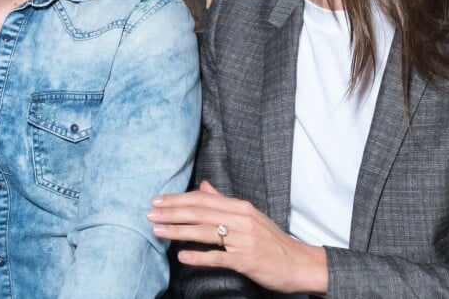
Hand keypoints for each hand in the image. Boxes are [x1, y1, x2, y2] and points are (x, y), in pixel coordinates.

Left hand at [147, 181, 327, 294]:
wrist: (299, 263)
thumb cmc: (270, 239)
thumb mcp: (249, 215)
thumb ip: (223, 200)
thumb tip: (203, 186)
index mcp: (239, 206)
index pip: (202, 198)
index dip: (178, 199)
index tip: (158, 200)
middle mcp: (241, 218)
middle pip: (200, 212)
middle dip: (172, 212)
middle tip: (150, 213)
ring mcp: (243, 239)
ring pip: (204, 232)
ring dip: (178, 231)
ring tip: (157, 230)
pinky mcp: (246, 260)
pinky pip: (219, 257)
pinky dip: (199, 257)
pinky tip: (182, 257)